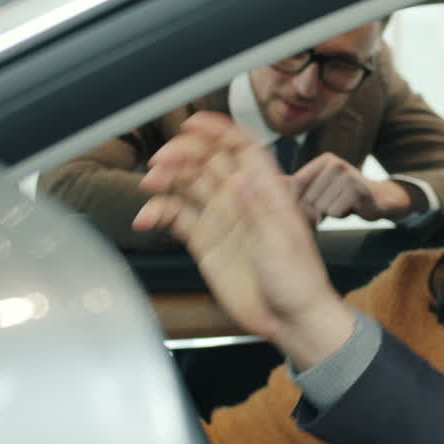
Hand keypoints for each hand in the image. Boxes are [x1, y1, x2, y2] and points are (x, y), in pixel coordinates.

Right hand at [133, 112, 353, 367]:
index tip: (193, 122)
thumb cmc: (299, 281)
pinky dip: (158, 212)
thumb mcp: (282, 244)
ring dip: (167, 178)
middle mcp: (242, 200)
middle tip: (162, 160)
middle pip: (209, 161)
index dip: (219, 131)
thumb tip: (245, 179)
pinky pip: (177, 217)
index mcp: (267, 192)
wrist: (291, 320)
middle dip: (184, 153)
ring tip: (150, 182)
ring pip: (189, 184)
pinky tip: (145, 217)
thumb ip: (261, 211)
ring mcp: (222, 219)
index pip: (242, 148)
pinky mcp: (206, 241)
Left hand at [290, 153, 423, 222]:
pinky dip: (341, 215)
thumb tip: (267, 182)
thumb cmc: (345, 196)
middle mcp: (335, 163)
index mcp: (324, 160)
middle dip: (315, 210)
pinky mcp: (357, 188)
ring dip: (329, 214)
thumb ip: (297, 185)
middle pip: (308, 197)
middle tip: (329, 209)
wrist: (379, 200)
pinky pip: (335, 211)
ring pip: (321, 206)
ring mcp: (348, 174)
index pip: (297, 184)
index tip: (305, 211)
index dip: (297, 202)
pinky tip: (351, 209)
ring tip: (341, 206)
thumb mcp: (321, 188)